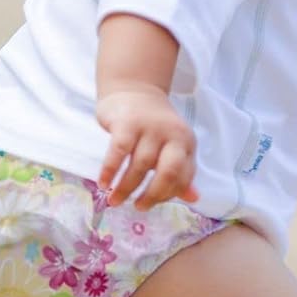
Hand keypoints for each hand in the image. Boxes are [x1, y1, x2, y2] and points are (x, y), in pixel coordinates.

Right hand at [96, 85, 199, 209]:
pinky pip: (118, 152)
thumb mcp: (173, 145)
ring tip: (115, 200)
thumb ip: (182, 172)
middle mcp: (172, 133)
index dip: (168, 194)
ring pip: (140, 165)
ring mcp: (149, 127)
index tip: (152, 202)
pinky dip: (110, 171)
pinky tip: (103, 184)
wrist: (134, 89)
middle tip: (138, 207)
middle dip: (153, 195)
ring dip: (126, 187)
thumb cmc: (154, 125)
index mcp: (186, 142)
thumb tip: (193, 198)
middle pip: (168, 172)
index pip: (183, 176)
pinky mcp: (127, 123)